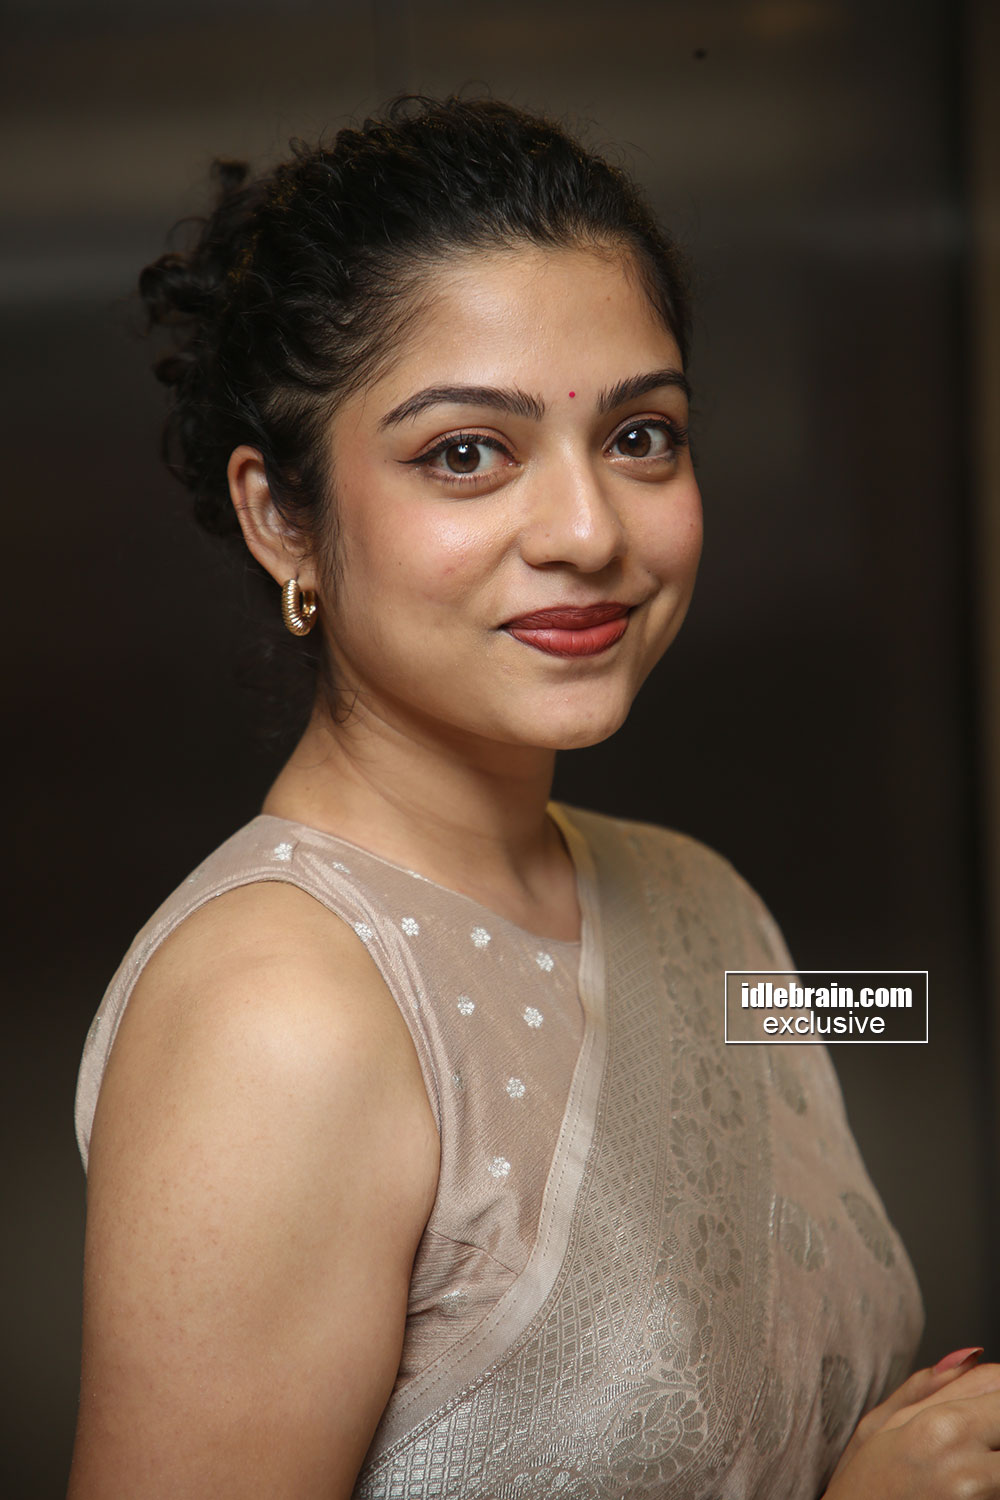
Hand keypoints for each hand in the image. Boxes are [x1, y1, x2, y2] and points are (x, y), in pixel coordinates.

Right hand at [824, 1350, 999, 1499]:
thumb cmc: (859, 1492)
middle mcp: (968, 1463)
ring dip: (994, 1457)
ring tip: (973, 1462)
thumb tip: (971, 1353)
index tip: (982, 1407)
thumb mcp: (877, 1428)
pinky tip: (970, 1485)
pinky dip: (990, 1481)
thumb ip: (927, 1386)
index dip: (995, 1393)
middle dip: (995, 1427)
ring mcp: (979, 1497)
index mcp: (939, 1426)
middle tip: (977, 1440)